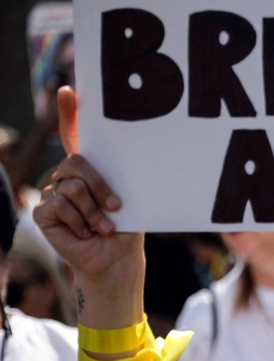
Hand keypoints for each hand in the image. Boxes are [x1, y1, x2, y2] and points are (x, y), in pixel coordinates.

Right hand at [33, 87, 143, 286]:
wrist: (116, 259)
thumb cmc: (126, 229)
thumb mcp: (129, 199)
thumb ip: (119, 180)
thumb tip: (135, 158)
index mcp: (91, 171)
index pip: (75, 137)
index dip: (69, 114)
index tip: (68, 91)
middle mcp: (68, 178)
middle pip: (77, 163)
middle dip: (99, 186)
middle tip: (116, 208)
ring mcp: (53, 193)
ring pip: (71, 187)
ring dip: (93, 212)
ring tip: (104, 228)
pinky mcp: (43, 212)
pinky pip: (60, 206)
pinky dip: (80, 222)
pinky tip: (86, 233)